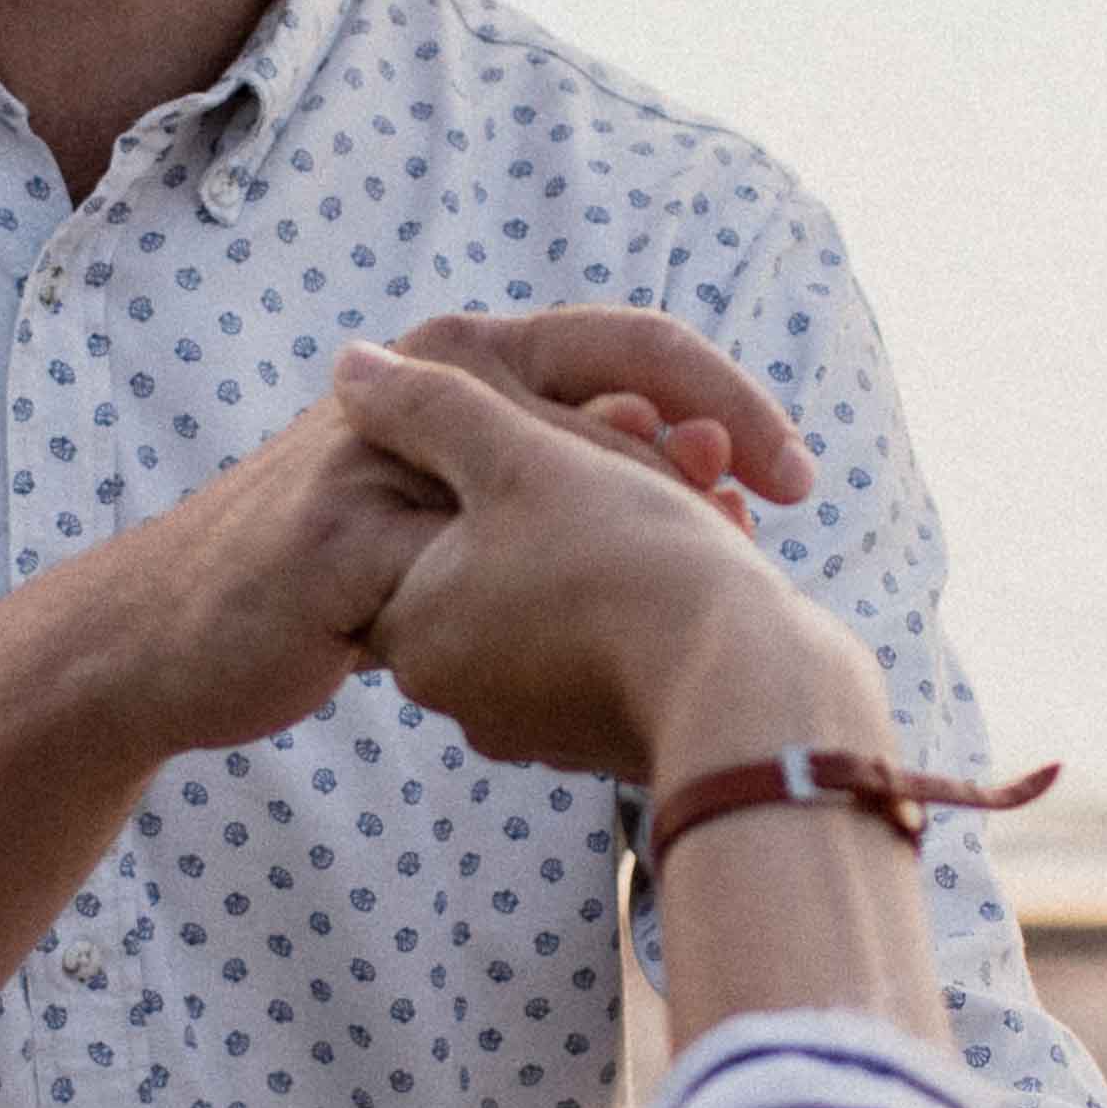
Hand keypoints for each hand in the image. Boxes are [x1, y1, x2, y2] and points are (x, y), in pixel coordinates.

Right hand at [57, 313, 823, 774]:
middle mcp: (432, 372)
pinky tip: (576, 688)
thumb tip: (706, 467)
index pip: (638, 345)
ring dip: (632, 557)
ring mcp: (379, 453)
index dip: (737, 401)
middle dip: (713, 476)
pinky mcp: (336, 543)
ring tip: (696, 616)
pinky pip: (457, 587)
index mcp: (476, 351)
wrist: (176, 635)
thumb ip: (563, 466)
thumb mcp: (459, 503)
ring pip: (548, 495)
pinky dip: (528, 636)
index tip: (801, 483)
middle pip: (616, 409)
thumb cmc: (340, 568)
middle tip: (776, 544)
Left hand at [327, 341, 884, 785]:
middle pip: (514, 552)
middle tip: (672, 456)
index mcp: (415, 624)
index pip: (435, 514)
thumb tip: (352, 366)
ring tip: (715, 506)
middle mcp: (459, 689)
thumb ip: (433, 407)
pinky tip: (721, 566)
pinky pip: (624, 647)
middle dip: (593, 490)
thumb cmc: (630, 563)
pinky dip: (662, 601)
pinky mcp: (605, 741)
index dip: (519, 455)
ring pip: (580, 594)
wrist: (754, 701)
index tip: (588, 442)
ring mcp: (533, 725)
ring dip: (637, 535)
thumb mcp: (521, 459)